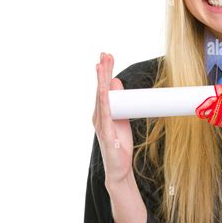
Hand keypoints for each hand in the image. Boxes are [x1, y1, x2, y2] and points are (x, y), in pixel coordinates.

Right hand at [92, 52, 133, 186]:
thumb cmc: (121, 144)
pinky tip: (104, 91)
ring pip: (100, 98)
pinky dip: (104, 102)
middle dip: (103, 71)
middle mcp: (99, 115)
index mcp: (103, 111)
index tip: (107, 56)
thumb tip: (118, 82)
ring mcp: (101, 124)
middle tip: (104, 54)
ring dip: (101, 81)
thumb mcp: (123, 118)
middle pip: (101, 88)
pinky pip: (105, 115)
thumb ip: (121, 101)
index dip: (105, 71)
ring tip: (101, 66)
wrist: (119, 168)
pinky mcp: (106, 133)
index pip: (104, 87)